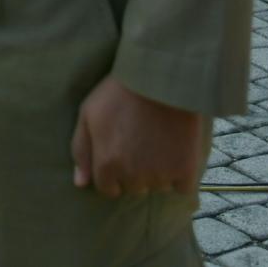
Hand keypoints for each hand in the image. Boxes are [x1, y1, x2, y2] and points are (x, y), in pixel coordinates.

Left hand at [71, 76, 204, 197]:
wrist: (161, 78)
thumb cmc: (119, 92)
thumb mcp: (88, 114)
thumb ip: (81, 151)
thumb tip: (80, 184)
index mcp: (107, 165)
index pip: (108, 188)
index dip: (113, 171)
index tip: (121, 152)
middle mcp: (133, 177)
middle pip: (133, 187)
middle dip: (135, 171)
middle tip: (141, 142)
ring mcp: (161, 175)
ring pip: (158, 186)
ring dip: (158, 172)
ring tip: (159, 141)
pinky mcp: (186, 171)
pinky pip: (183, 187)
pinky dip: (182, 175)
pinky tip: (177, 153)